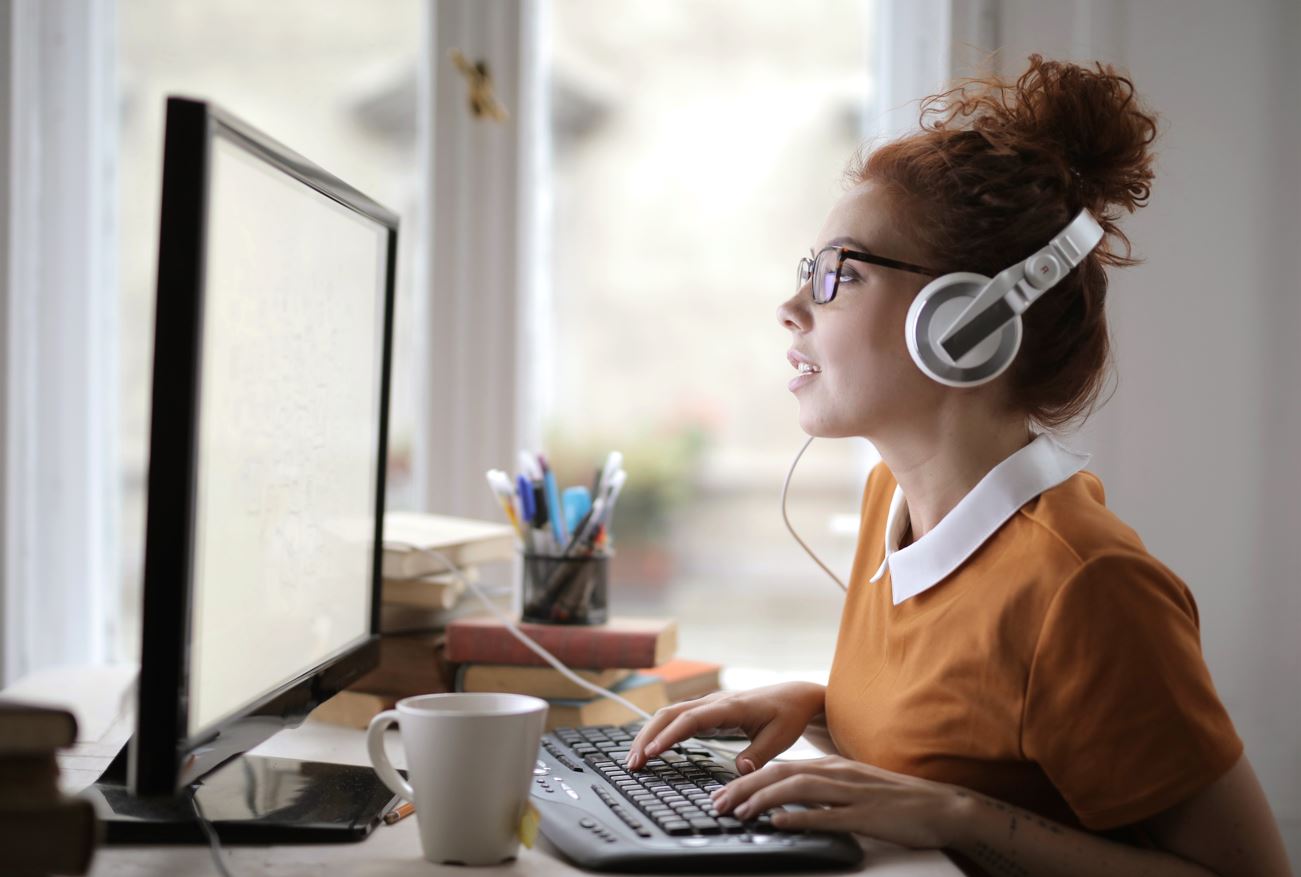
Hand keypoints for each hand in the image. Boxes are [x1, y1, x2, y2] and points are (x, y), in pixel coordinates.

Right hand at [624, 682, 825, 772]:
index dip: (670, 736)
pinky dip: (660, 733)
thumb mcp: (780, 737)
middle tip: (633, 762)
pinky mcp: (707, 713)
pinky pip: (677, 719)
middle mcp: (713, 702)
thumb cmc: (787, 716)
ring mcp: (708, 706)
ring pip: (669, 715)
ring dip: (649, 735)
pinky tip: (651, 749)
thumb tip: (740, 770)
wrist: (793, 697)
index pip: (691, 719)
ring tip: (634, 760)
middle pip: (670, 714)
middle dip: (648, 736)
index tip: (653, 752)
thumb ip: (759, 754)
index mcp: (729, 707)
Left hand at [709, 754, 964, 848]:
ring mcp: (850, 793)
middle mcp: (836, 773)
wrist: (942, 805)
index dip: (747, 780)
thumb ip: (822, 790)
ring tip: (739, 812)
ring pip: (797, 789)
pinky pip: (826, 815)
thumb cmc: (896, 800)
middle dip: (744, 788)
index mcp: (832, 766)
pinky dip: (799, 818)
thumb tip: (788, 802)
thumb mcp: (853, 787)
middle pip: (780, 774)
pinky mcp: (865, 814)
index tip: (722, 793)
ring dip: (763, 800)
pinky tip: (779, 823)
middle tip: (718, 803)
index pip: (779, 768)